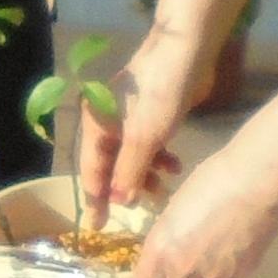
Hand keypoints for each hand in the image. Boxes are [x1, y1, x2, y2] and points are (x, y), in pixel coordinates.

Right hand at [72, 29, 202, 221]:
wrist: (185, 51)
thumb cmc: (159, 93)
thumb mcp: (143, 138)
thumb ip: (130, 171)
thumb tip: (119, 202)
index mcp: (96, 125)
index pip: (92, 171)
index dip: (95, 199)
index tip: (96, 226)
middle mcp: (107, 122)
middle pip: (111, 165)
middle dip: (126, 188)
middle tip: (140, 211)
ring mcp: (129, 118)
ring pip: (132, 157)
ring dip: (146, 175)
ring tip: (164, 189)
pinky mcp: (151, 114)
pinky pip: (148, 146)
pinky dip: (158, 159)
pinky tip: (174, 166)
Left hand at [120, 140, 277, 277]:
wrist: (258, 185)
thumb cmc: (211, 181)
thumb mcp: (173, 209)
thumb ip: (165, 239)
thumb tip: (166, 253)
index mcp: (160, 252)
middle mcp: (183, 273)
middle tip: (175, 266)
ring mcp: (213, 277)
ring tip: (206, 251)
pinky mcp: (240, 276)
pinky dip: (221, 270)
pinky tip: (230, 246)